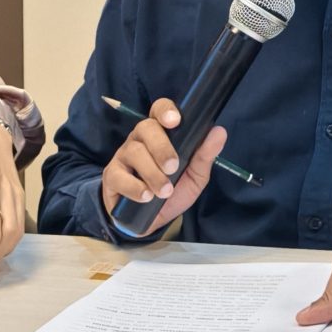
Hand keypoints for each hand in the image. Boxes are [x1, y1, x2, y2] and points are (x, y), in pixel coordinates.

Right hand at [101, 97, 226, 236]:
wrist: (150, 221)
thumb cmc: (173, 191)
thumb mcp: (194, 176)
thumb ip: (205, 155)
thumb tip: (220, 131)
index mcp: (160, 133)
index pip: (159, 110)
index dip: (165, 111)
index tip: (174, 121)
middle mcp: (140, 139)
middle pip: (146, 128)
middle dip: (161, 147)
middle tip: (173, 167)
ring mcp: (123, 156)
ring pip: (134, 152)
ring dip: (152, 172)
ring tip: (165, 191)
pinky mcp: (112, 176)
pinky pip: (119, 176)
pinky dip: (135, 187)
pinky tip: (147, 197)